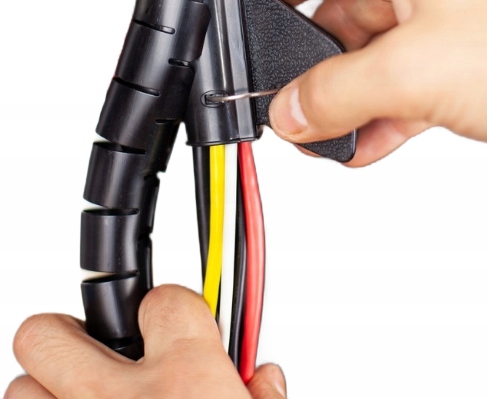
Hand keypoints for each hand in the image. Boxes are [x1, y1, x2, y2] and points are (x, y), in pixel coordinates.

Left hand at [6, 285, 285, 398]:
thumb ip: (259, 394)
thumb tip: (261, 379)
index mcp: (187, 380)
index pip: (166, 299)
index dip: (173, 310)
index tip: (178, 325)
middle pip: (48, 330)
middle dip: (74, 333)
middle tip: (102, 349)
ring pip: (22, 386)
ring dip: (50, 388)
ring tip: (83, 397)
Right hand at [249, 0, 486, 165]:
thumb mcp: (416, 70)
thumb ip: (337, 93)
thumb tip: (291, 110)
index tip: (236, 17)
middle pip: (337, 15)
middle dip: (309, 65)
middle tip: (288, 105)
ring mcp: (449, 14)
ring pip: (372, 55)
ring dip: (346, 98)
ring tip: (324, 134)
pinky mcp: (469, 55)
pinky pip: (406, 82)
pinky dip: (382, 112)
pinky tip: (365, 142)